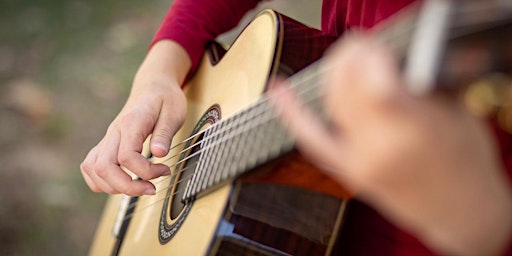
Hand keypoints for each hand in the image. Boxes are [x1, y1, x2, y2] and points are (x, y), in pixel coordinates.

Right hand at [80, 41, 190, 195]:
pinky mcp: (106, 144)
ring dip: (114, 187)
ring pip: (93, 169)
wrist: (153, 86)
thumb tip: (159, 153)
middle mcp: (114, 131)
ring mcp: (107, 138)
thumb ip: (165, 133)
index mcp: (131, 123)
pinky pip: (90, 166)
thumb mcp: (174, 113)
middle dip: (127, 187)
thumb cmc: (165, 99)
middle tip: (151, 188)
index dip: (145, 171)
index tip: (165, 170)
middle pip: (104, 167)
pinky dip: (101, 181)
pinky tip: (122, 182)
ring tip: (139, 187)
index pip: (127, 156)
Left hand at [269, 35, 511, 254]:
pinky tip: (276, 90)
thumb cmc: (467, 163)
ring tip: (344, 59)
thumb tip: (390, 56)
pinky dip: (292, 112)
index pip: (374, 79)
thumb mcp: (459, 114)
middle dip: (350, 57)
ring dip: (334, 75)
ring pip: (331, 105)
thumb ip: (422, 84)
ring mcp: (359, 162)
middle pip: (348, 88)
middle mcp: (380, 148)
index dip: (369, 54)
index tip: (373, 43)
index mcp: (414, 131)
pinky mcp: (349, 172)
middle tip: (359, 44)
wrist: (462, 213)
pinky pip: (312, 139)